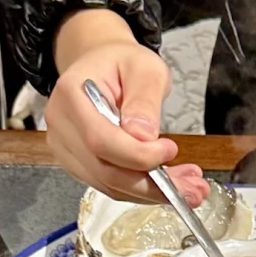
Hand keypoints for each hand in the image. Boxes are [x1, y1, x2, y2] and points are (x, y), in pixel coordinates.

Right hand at [48, 9, 208, 204]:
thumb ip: (145, 100)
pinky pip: (112, 186)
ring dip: (153, 193)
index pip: (101, 141)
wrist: (103, 67)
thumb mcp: (145, 68)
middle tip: (194, 187)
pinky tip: (171, 184)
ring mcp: (67, 149)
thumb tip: (144, 137)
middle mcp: (61, 127)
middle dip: (153, 185)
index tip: (170, 150)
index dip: (138, 155)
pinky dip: (144, 190)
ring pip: (111, 186)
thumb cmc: (122, 63)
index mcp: (70, 96)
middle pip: (106, 172)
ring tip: (190, 187)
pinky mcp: (79, 165)